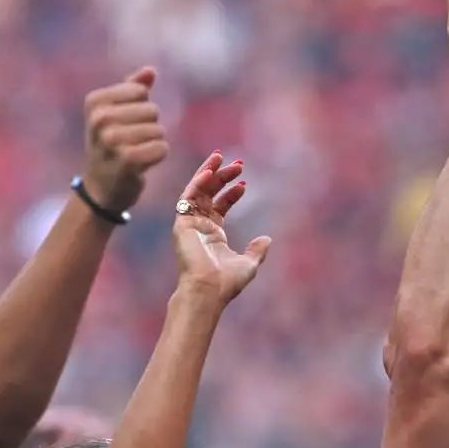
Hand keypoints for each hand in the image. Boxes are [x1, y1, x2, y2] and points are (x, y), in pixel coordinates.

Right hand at [82, 66, 167, 210]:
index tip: (124, 123)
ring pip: (159, 130)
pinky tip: (142, 164)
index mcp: (94, 101)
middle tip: (131, 142)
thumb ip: (132, 88)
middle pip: (152, 110)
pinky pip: (162, 148)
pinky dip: (158, 156)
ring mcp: (112, 140)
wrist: (100, 187)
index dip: (141, 108)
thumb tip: (150, 70)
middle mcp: (99, 119)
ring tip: (135, 152)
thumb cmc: (111, 144)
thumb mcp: (115, 113)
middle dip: (149, 126)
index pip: (141, 92)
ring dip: (154, 143)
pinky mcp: (127, 160)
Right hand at [172, 152, 270, 303]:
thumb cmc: (227, 282)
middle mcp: (200, 226)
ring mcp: (189, 223)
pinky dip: (197, 182)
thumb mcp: (249, 264)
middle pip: (209, 193)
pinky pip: (187, 197)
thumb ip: (256, 250)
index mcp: (213, 234)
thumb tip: (267, 239)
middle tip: (239, 164)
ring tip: (221, 157)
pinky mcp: (181, 223)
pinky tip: (209, 171)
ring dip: (208, 172)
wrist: (209, 290)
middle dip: (222, 177)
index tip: (244, 184)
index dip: (231, 193)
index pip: (220, 206)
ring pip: (197, 190)